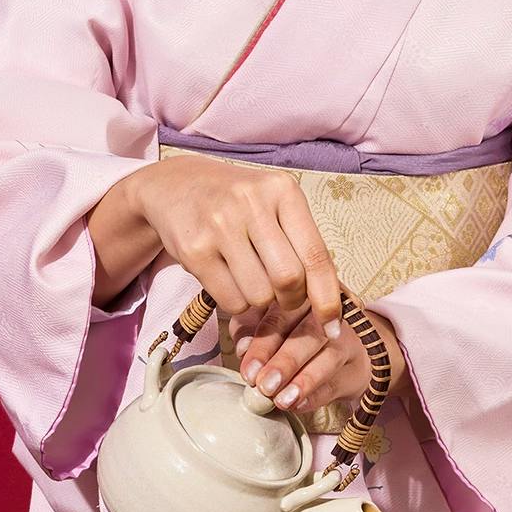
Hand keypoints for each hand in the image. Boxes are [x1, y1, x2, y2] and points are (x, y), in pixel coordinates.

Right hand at [116, 154, 342, 334]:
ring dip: (259, 302)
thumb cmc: (238, 204)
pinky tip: (229, 281)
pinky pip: (230, 301)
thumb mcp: (274, 207)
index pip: (316, 255)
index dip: (327, 298)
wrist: (178, 186)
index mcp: (282, 191)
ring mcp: (220, 226)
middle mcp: (252, 203)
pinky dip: (236, 303)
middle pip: (288, 280)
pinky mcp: (195, 250)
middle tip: (282, 298)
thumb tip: (333, 302)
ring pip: (259, 295)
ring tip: (250, 280)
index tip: (332, 325)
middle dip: (290, 301)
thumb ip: (303, 244)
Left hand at [230, 303, 407, 412]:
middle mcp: (331, 310)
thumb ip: (251, 330)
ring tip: (281, 400)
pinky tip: (298, 404)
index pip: (283, 313)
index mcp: (304, 293)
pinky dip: (316, 395)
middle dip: (283, 362)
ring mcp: (351, 337)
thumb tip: (241, 348)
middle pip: (308, 333)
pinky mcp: (363, 365)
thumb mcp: (270, 324)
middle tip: (263, 385)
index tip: (248, 370)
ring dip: (303, 381)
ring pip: (328, 356)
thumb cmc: (299, 333)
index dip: (263, 342)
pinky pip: (339, 380)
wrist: (348, 349)